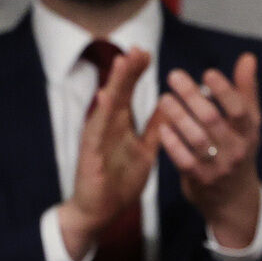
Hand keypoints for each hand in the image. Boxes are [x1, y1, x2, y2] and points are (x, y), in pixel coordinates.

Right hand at [58, 48, 164, 260]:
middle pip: (116, 94)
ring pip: (106, 108)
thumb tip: (171, 106)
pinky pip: (96, 133)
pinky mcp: (90, 156)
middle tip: (137, 48)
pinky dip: (102, 115)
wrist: (100, 212)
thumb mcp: (145, 150)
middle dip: (127, 71)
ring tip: (123, 63)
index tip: (146, 52)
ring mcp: (96, 140)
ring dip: (115, 85)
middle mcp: (106, 128)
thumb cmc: (120, 180)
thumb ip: (155, 128)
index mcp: (119, 126)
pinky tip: (107, 99)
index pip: (127, 94)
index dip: (135, 74)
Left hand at [158, 52, 261, 247]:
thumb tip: (248, 57)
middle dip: (192, 96)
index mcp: (249, 132)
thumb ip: (246, 90)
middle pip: (213, 120)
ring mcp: (219, 167)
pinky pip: (185, 161)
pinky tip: (161, 128)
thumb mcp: (248, 123)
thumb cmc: (238, 149)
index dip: (225, 91)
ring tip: (163, 98)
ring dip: (179, 117)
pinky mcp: (201, 180)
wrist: (234, 200)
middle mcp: (236, 149)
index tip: (207, 73)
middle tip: (174, 76)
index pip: (240, 109)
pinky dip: (173, 144)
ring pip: (197, 139)